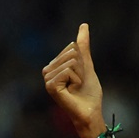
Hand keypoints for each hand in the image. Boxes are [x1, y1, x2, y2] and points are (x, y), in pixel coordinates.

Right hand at [42, 23, 104, 137]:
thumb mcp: (87, 65)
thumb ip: (83, 47)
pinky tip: (73, 90)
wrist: (90, 112)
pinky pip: (68, 71)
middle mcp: (47, 70)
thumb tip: (84, 25)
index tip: (80, 76)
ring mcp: (47, 78)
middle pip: (72, 53)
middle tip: (79, 83)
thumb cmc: (89, 92)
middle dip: (82, 68)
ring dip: (80, 75)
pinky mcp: (50, 86)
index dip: (83, 62)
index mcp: (54, 65)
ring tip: (76, 87)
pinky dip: (76, 80)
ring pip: (71, 62)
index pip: (72, 48)